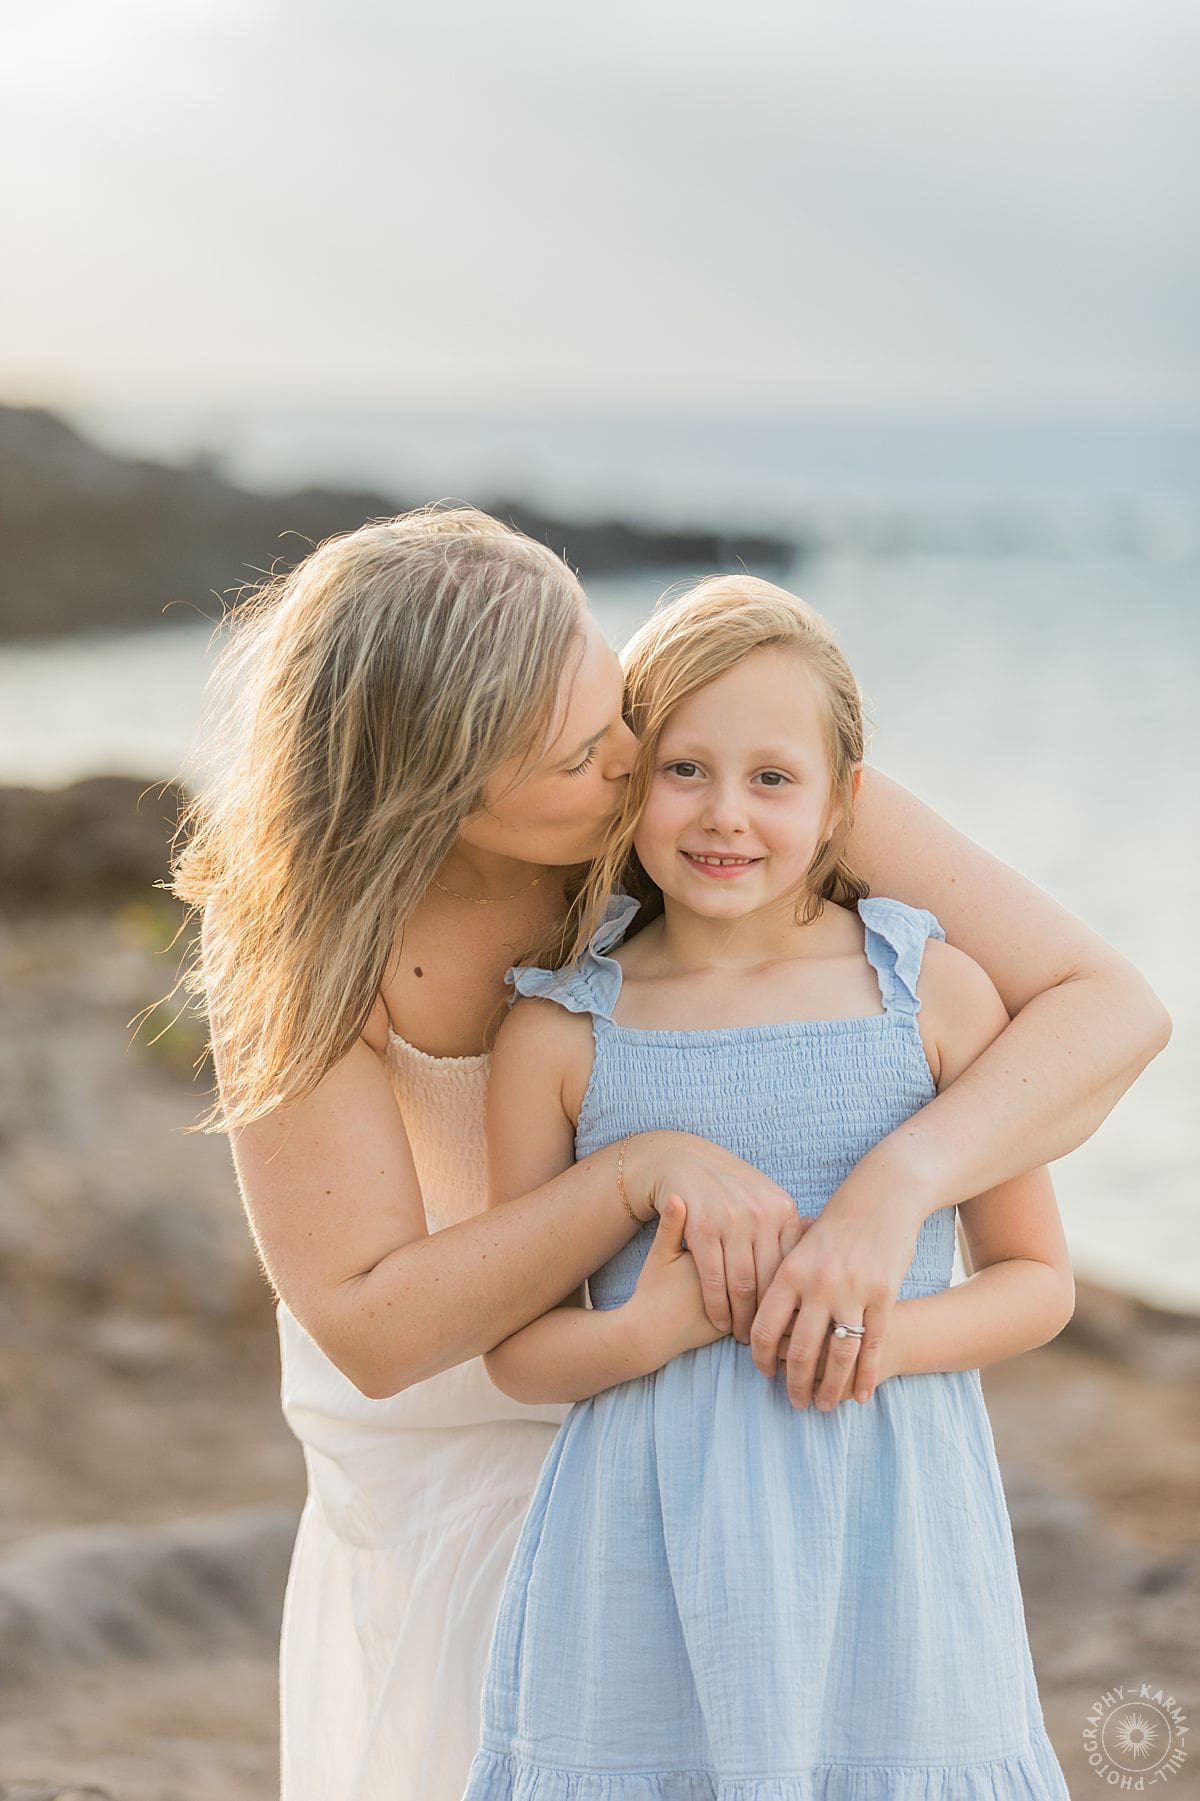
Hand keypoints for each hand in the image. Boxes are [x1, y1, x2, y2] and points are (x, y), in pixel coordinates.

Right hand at [626, 1132, 807, 1346]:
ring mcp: (732, 1220)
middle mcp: (762, 1214)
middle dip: (770, 1318)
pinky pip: (715, 1281)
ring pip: (744, 1286)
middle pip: (773, 1282)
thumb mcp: (762, 1201)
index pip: (794, 1269)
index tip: (790, 1327)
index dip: (792, 1303)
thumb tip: (818, 1263)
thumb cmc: (728, 1189)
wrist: (682, 1160)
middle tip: (767, 1343)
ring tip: (743, 1337)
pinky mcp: (703, 1229)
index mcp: (782, 1210)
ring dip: (743, 1319)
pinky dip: (718, 1308)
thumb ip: (786, 1230)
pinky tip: (719, 1323)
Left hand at [750, 1175, 922, 1409]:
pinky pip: (873, 1346)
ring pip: (839, 1354)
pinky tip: (860, 1396)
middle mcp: (819, 1284)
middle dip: (796, 1383)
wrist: (882, 1198)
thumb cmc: (835, 1224)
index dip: (761, 1356)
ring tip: (824, 1405)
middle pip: (802, 1349)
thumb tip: (758, 1321)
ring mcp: (854, 1292)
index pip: (766, 1326)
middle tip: (794, 1402)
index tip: (762, 1372)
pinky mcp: (884, 1296)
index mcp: (791, 1271)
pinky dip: (866, 1375)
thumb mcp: (799, 1246)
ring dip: (831, 1387)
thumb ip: (782, 1281)